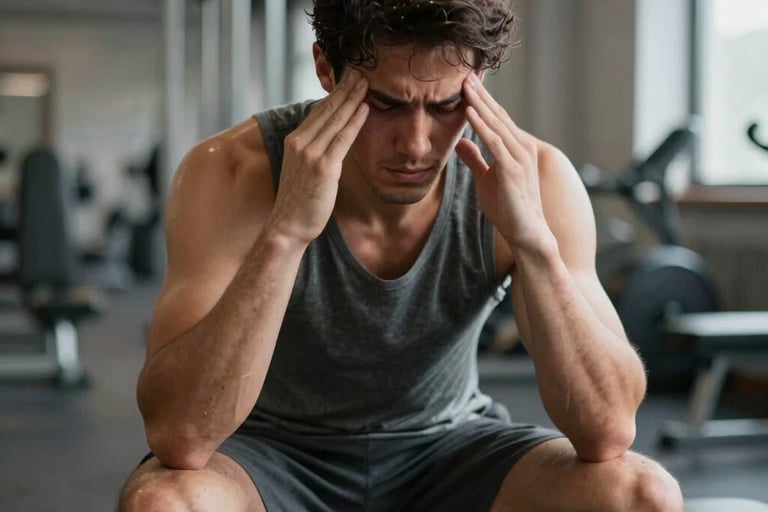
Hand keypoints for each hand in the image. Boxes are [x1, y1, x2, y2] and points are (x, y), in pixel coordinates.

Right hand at [267, 70, 368, 245]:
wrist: (288, 226)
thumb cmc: (298, 201)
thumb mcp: (302, 169)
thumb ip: (313, 151)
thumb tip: (330, 140)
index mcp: (294, 141)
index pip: (318, 111)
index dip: (335, 94)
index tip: (348, 80)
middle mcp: (300, 142)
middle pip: (326, 109)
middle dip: (345, 89)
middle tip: (360, 72)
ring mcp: (311, 154)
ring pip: (335, 119)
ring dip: (353, 99)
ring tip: (366, 83)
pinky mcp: (323, 167)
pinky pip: (342, 138)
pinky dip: (355, 121)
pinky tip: (365, 108)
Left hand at [456, 72, 551, 251]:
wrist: (527, 233)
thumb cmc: (508, 208)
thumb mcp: (485, 178)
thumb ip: (474, 158)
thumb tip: (460, 141)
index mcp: (516, 147)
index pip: (497, 117)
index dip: (482, 99)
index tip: (466, 82)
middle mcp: (521, 147)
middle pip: (498, 114)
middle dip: (481, 93)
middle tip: (465, 72)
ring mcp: (519, 157)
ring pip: (496, 123)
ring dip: (479, 103)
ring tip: (464, 85)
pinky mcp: (513, 169)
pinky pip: (494, 142)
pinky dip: (481, 126)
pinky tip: (469, 112)